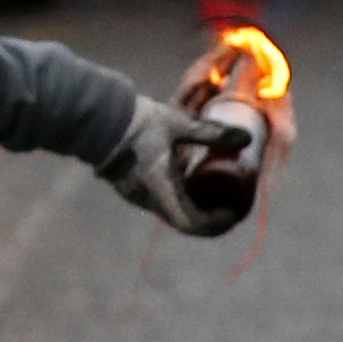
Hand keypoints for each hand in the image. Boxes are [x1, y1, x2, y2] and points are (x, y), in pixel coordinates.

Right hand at [98, 91, 251, 236]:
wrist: (97, 117)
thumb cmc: (138, 122)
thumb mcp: (179, 125)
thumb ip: (211, 133)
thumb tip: (245, 138)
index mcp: (162, 191)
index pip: (193, 224)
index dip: (216, 224)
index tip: (231, 210)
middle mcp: (149, 200)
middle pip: (185, 222)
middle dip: (209, 216)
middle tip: (227, 202)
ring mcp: (136, 195)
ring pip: (171, 212)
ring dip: (193, 207)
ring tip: (211, 189)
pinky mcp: (129, 186)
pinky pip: (159, 201)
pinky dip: (178, 197)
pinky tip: (185, 178)